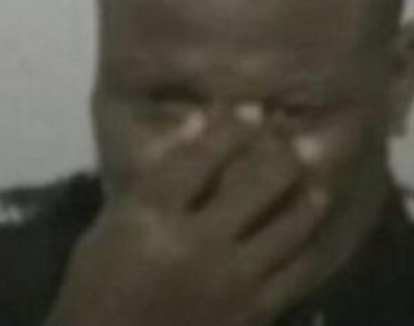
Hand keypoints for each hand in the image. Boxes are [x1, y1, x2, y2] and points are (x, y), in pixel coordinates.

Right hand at [45, 118, 329, 325]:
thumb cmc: (98, 281)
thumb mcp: (113, 220)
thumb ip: (154, 172)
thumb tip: (197, 123)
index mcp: (151, 216)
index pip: (202, 157)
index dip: (232, 127)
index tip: (253, 108)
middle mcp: (197, 243)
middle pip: (257, 184)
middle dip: (282, 153)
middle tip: (296, 137)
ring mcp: (230, 282)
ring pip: (288, 226)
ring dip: (305, 193)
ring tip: (315, 173)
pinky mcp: (251, 313)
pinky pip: (295, 272)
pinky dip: (308, 242)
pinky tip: (312, 222)